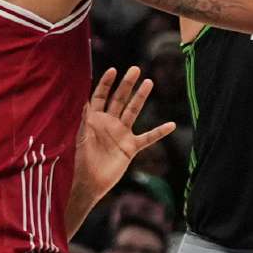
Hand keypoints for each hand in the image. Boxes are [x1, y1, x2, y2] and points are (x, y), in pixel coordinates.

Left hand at [73, 67, 174, 201]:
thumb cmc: (82, 161)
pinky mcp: (130, 147)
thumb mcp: (81, 138)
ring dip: (140, 97)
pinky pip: (148, 138)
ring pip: (133, 111)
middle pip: (119, 99)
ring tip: (149, 82)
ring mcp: (121, 133)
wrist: (90, 183)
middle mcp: (109, 122)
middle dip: (127, 84)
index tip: (114, 70)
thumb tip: (85, 101)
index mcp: (94, 119)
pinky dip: (159, 132)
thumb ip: (84, 119)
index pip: (100, 96)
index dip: (106, 83)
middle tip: (135, 69)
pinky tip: (171, 125)